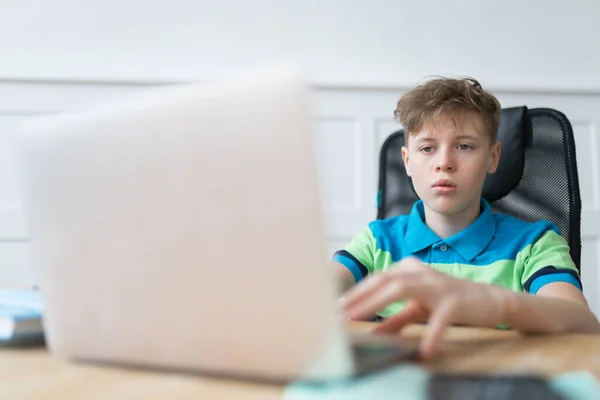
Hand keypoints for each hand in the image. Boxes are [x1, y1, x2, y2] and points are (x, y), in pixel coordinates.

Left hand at [340, 257, 507, 358]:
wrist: (490, 300)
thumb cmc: (449, 302)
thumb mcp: (419, 310)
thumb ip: (396, 320)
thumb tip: (373, 333)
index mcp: (410, 270)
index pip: (377, 279)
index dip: (355, 292)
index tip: (335, 306)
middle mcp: (420, 273)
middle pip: (383, 280)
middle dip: (358, 296)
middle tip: (339, 312)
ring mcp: (437, 285)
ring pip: (402, 289)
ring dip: (377, 304)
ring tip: (359, 319)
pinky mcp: (455, 302)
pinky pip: (439, 319)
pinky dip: (430, 334)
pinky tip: (423, 350)